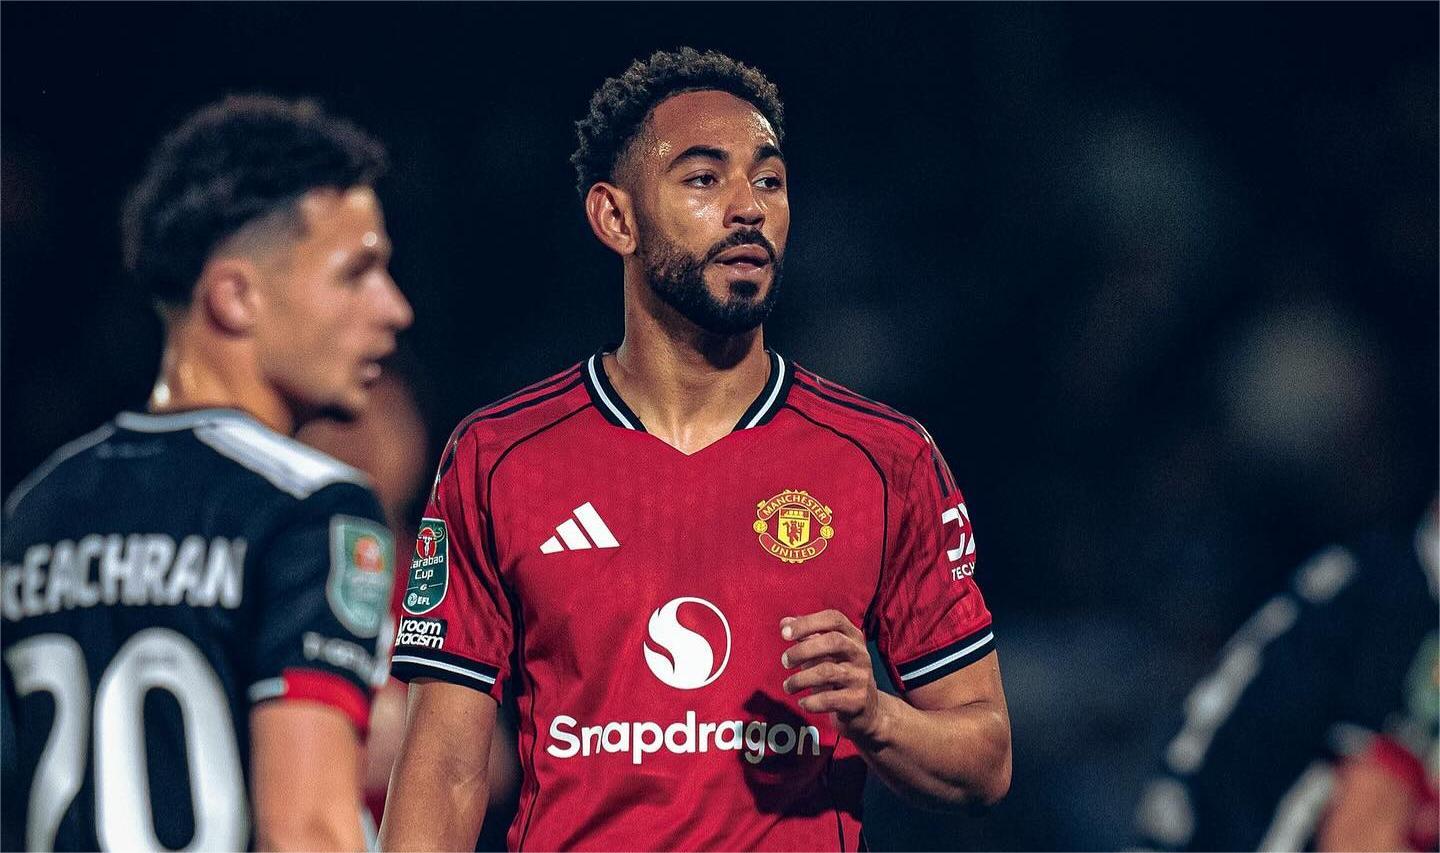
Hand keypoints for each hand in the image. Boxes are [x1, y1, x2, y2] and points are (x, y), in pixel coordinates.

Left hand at [780, 609, 885, 743]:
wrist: (866, 709)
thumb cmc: (840, 673)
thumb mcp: (826, 652)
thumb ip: (807, 636)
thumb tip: (784, 623)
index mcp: (853, 637)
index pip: (833, 619)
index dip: (808, 622)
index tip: (784, 633)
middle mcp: (860, 654)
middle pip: (833, 642)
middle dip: (803, 650)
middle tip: (785, 661)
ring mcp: (861, 677)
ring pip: (828, 672)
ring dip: (800, 679)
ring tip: (788, 686)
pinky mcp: (858, 701)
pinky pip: (830, 699)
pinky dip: (811, 701)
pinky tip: (802, 702)